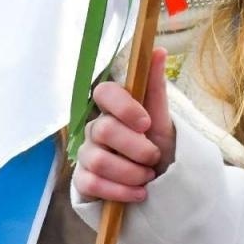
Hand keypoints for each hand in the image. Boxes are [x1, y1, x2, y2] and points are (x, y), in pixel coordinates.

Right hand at [73, 48, 176, 203]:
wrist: (158, 184)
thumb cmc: (158, 148)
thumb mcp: (161, 120)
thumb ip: (155, 89)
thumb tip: (156, 50)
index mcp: (113, 110)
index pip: (103, 92)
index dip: (123, 107)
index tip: (145, 123)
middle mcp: (94, 129)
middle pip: (103, 130)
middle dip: (135, 147)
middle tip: (153, 157)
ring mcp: (86, 155)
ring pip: (99, 161)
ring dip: (130, 172)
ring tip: (148, 177)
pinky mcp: (82, 181)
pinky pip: (92, 184)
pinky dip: (120, 191)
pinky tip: (138, 193)